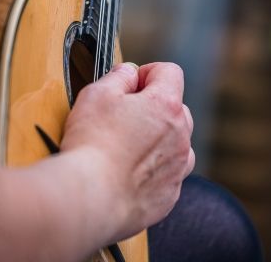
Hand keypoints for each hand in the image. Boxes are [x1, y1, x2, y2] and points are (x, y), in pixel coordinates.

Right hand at [60, 62, 194, 239]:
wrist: (90, 196)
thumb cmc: (92, 143)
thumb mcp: (97, 93)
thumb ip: (119, 76)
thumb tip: (129, 73)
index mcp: (166, 105)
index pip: (170, 72)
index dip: (148, 72)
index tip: (131, 82)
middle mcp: (180, 135)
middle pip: (175, 107)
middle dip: (153, 105)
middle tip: (123, 113)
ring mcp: (177, 167)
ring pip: (176, 141)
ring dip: (158, 137)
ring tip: (127, 144)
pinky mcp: (169, 195)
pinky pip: (168, 172)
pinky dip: (153, 168)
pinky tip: (127, 170)